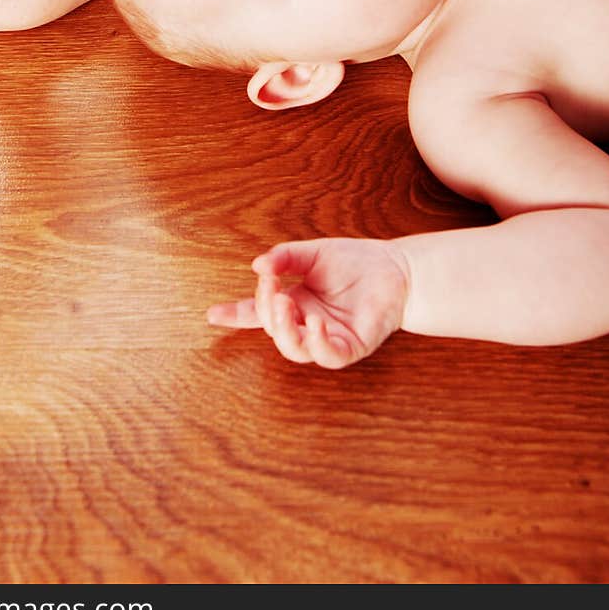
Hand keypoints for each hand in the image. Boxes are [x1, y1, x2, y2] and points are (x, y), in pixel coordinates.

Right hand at [207, 238, 409, 367]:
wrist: (396, 268)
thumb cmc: (356, 262)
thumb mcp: (313, 254)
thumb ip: (285, 258)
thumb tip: (257, 266)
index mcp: (295, 303)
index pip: (259, 313)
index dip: (236, 314)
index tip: (212, 314)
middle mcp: (307, 324)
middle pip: (273, 330)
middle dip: (265, 310)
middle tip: (271, 287)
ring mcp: (327, 338)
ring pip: (295, 349)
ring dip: (284, 329)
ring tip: (286, 303)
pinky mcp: (350, 347)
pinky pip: (328, 355)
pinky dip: (317, 343)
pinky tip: (315, 323)